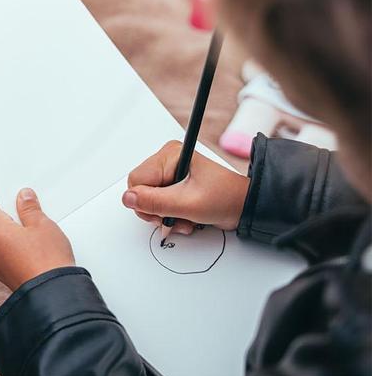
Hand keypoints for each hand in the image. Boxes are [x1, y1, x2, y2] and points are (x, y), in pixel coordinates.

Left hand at [0, 184, 74, 290]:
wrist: (56, 300)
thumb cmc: (50, 261)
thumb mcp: (43, 226)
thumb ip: (29, 208)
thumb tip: (22, 197)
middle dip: (6, 210)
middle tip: (25, 203)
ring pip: (0, 237)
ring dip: (13, 229)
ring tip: (35, 227)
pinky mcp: (6, 275)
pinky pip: (6, 253)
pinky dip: (16, 245)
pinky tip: (35, 246)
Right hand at [122, 140, 248, 234]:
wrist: (246, 208)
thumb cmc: (225, 199)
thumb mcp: (189, 204)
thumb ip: (156, 202)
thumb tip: (128, 199)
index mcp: (170, 155)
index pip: (136, 180)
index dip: (146, 201)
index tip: (163, 214)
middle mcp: (167, 160)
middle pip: (141, 189)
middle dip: (157, 210)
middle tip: (176, 218)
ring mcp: (171, 172)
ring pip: (149, 198)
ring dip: (165, 215)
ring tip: (185, 220)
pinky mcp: (175, 184)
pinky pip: (159, 201)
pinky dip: (170, 214)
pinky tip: (185, 218)